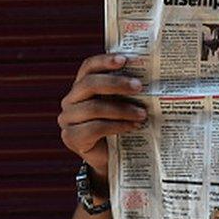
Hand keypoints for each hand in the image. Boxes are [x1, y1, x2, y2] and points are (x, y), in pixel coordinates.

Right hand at [58, 54, 146, 180]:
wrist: (110, 159)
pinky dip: (117, 126)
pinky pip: (95, 128)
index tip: (125, 59)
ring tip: (142, 114)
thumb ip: (128, 91)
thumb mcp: (123, 105)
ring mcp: (67, 119)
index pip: (88, 67)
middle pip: (89, 84)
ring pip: (94, 107)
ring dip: (122, 109)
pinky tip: (133, 127)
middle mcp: (70, 100)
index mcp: (81, 86)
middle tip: (139, 87)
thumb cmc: (119, 126)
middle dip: (116, 83)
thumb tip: (151, 76)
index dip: (105, 61)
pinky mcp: (71, 137)